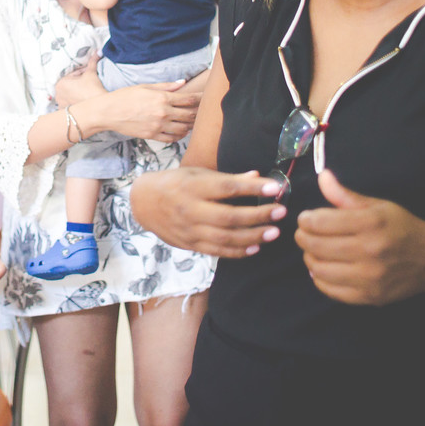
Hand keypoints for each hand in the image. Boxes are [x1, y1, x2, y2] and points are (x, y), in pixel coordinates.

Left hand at [54, 54, 103, 106]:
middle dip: (77, 82)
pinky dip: (73, 101)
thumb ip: (92, 61)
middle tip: (87, 82)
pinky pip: (68, 103)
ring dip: (74, 92)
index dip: (81, 73)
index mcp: (61, 83)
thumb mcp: (91, 73)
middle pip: (69, 85)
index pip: (72, 75)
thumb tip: (98, 51)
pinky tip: (80, 100)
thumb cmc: (92, 89)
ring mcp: (61, 104)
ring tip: (85, 91)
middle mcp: (58, 94)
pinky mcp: (66, 112)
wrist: (98, 107)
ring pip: (68, 94)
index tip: (88, 74)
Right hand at [103, 81, 200, 141]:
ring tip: (192, 121)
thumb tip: (183, 82)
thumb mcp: (145, 87)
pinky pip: (172, 138)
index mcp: (162, 98)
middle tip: (202, 111)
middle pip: (189, 114)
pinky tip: (180, 131)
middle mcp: (162, 113)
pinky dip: (179, 135)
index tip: (205, 97)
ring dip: (190, 125)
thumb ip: (166, 86)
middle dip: (198, 112)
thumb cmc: (125, 96)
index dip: (200, 98)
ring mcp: (158, 126)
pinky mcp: (152, 136)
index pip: (188, 99)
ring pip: (183, 128)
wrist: (108, 112)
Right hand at [130, 167, 286, 257]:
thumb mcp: (197, 173)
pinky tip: (255, 247)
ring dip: (253, 236)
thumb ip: (227, 178)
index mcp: (193, 186)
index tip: (275, 187)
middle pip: (230, 216)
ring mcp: (190, 229)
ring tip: (273, 232)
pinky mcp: (190, 244)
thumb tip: (258, 176)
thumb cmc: (175, 183)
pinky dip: (238, 251)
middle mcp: (191, 209)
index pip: (227, 187)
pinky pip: (217, 251)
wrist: (144, 203)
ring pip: (226, 237)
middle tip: (280, 212)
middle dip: (258, 215)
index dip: (253, 187)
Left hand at [294, 170, 424, 305]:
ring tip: (313, 250)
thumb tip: (322, 177)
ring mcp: (370, 278)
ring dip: (309, 258)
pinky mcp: (370, 297)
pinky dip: (320, 279)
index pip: (320, 222)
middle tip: (304, 234)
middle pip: (316, 246)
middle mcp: (370, 251)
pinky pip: (331, 290)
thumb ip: (345, 195)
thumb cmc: (401, 227)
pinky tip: (323, 268)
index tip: (305, 218)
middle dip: (303, 238)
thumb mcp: (377, 205)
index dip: (306, 220)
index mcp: (370, 223)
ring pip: (319, 269)